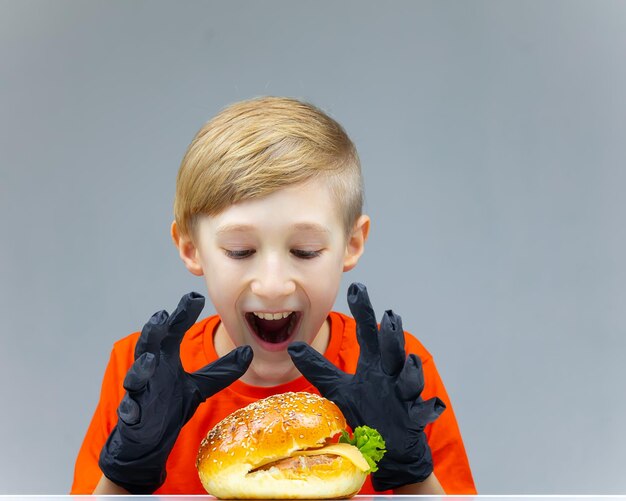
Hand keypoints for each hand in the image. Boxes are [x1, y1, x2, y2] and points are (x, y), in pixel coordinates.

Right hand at [98, 292, 252, 493]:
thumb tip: (248, 352)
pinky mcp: (133, 415)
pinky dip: (130, 408)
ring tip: (150, 358)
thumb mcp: (201, 386)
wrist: (148, 439)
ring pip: (136, 375)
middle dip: (154, 331)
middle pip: (150, 345)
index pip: (173, 330)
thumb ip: (222, 370)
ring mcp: (139, 391)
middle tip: (162, 316)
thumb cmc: (169, 405)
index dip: (183, 313)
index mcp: (165, 358)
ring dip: (141, 367)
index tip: (195, 296)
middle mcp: (150, 370)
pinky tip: (133, 409)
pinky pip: (129, 410)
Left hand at [288, 282, 444, 490]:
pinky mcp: (413, 417)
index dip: (363, 310)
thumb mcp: (339, 387)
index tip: (357, 287)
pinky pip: (422, 411)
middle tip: (390, 317)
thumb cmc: (368, 411)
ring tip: (408, 361)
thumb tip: (293, 347)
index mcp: (374, 364)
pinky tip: (431, 406)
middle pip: (392, 351)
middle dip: (392, 336)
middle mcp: (390, 374)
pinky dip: (428, 408)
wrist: (391, 445)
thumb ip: (319, 367)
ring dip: (410, 370)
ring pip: (409, 378)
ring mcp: (404, 395)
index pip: (368, 332)